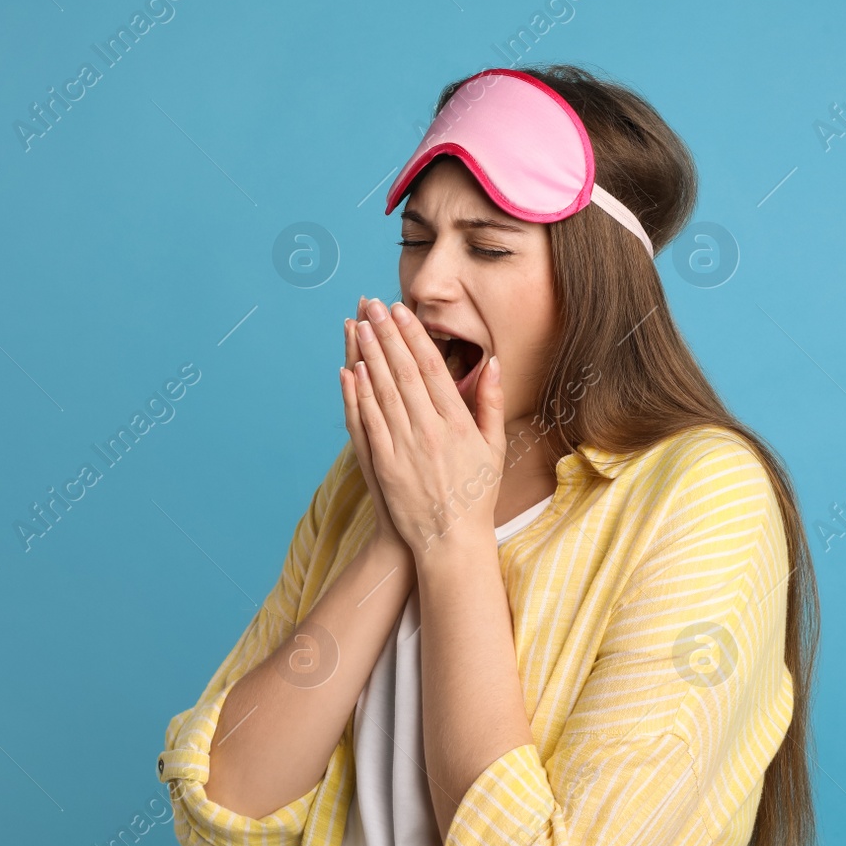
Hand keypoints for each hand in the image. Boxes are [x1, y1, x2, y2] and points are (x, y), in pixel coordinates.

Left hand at [347, 297, 506, 562]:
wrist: (451, 540)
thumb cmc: (476, 493)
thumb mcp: (494, 446)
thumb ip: (491, 402)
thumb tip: (492, 362)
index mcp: (457, 423)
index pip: (432, 368)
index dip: (414, 336)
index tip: (401, 311)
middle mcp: (429, 430)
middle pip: (403, 372)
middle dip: (386, 334)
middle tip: (372, 304)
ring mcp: (404, 447)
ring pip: (382, 391)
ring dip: (369, 355)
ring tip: (358, 325)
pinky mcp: (384, 464)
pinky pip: (368, 422)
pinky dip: (357, 394)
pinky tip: (350, 370)